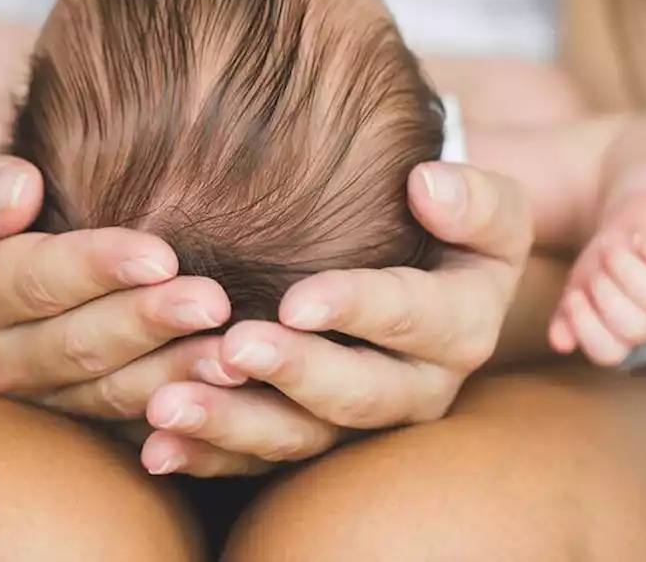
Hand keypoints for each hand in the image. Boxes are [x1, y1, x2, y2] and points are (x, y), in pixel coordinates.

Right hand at [0, 145, 235, 425]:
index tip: (160, 255)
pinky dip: (183, 410)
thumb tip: (16, 194)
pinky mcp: (82, 409)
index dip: (97, 269)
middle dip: (148, 324)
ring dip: (175, 375)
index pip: (35, 280)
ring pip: (111, 392)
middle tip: (213, 303)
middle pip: (79, 345)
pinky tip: (232, 391)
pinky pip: (134, 419)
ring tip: (233, 355)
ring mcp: (42, 392)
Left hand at [136, 162, 533, 476]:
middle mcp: (419, 388)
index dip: (358, 309)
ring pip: (303, 438)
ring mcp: (362, 421)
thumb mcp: (486, 208)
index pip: (414, 319)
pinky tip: (159, 446)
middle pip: (358, 395)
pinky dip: (208, 455)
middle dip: (293, 374)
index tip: (296, 301)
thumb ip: (472, 199)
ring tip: (169, 405)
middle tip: (233, 347)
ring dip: (234, 424)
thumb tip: (427, 185)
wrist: (431, 267)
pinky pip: (261, 460)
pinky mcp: (315, 437)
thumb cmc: (449, 223)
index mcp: (462, 327)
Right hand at [548, 189, 645, 365]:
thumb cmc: (607, 258)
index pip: (607, 352)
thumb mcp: (579, 285)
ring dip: (627, 267)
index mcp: (623, 331)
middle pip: (634, 328)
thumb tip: (559, 343)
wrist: (636, 217)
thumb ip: (567, 315)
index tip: (573, 296)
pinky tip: (641, 239)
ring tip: (613, 244)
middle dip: (606, 293)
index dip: (587, 327)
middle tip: (597, 264)